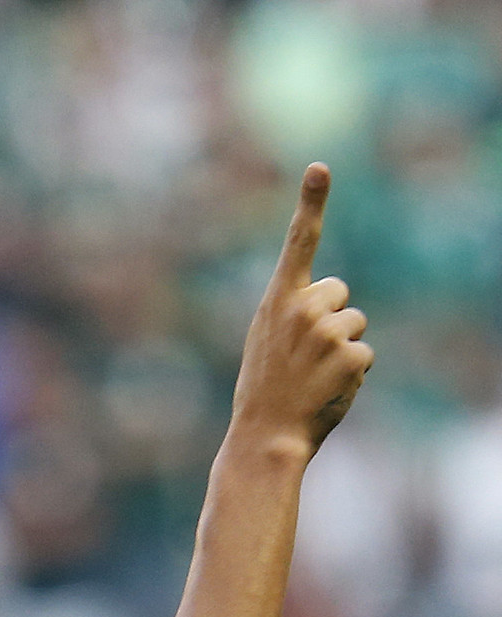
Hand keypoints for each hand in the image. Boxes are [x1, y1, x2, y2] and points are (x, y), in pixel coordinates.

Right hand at [230, 163, 373, 457]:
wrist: (264, 437)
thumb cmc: (262, 391)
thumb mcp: (265, 342)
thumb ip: (292, 312)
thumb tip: (333, 296)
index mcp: (276, 302)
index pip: (299, 243)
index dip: (311, 204)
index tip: (320, 168)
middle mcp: (302, 309)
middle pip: (339, 292)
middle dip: (332, 316)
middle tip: (304, 355)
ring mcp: (329, 332)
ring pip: (356, 323)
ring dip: (343, 348)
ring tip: (313, 376)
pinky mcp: (353, 355)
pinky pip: (365, 353)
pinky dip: (352, 374)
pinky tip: (327, 389)